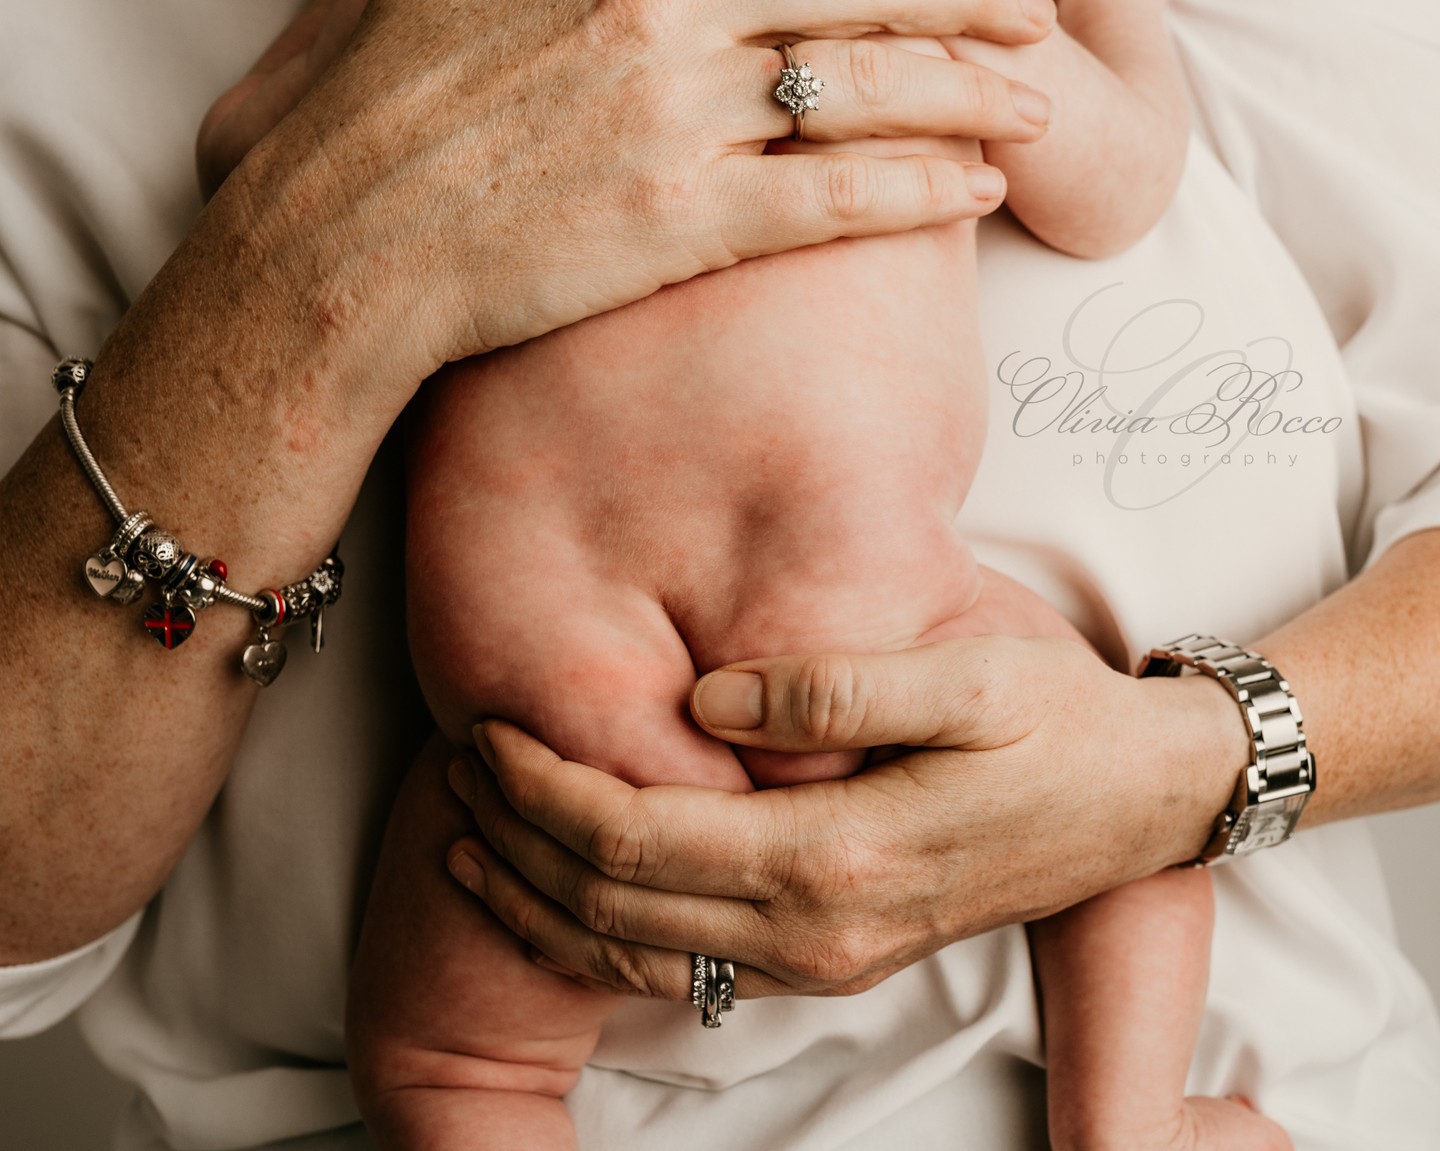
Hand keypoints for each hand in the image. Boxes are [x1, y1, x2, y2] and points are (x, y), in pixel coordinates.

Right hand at [201, 0, 1059, 388]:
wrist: (341, 242)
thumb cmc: (387, 113)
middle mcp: (656, 6)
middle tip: (1031, 13)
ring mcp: (673, 112)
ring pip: (866, 88)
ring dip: (971, 94)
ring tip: (1036, 107)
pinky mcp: (679, 218)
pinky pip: (834, 194)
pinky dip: (920, 188)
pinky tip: (976, 186)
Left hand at [446, 635, 1246, 998]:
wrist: (1139, 799)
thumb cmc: (1057, 721)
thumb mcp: (968, 675)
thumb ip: (834, 687)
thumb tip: (710, 698)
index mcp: (837, 858)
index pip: (639, 841)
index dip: (547, 791)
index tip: (491, 732)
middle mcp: (818, 930)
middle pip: (614, 906)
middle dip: (517, 840)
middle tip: (458, 767)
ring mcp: (823, 956)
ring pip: (631, 954)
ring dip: (537, 895)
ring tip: (465, 833)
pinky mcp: (829, 952)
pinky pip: (677, 968)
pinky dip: (593, 934)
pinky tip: (550, 891)